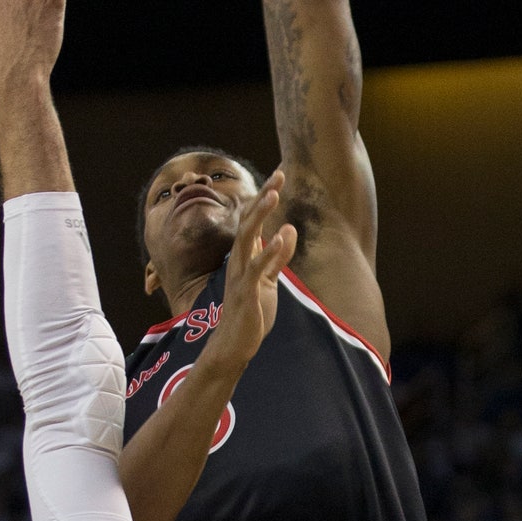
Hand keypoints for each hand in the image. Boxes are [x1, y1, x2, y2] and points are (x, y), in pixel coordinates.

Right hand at [206, 170, 296, 369]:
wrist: (234, 345)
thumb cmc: (250, 314)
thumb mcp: (269, 282)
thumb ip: (277, 257)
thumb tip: (287, 230)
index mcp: (245, 257)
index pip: (255, 221)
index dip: (266, 198)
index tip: (279, 175)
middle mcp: (239, 261)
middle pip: (250, 221)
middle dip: (264, 197)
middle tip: (279, 174)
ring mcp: (240, 275)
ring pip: (248, 238)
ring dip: (261, 215)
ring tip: (274, 194)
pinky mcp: (245, 292)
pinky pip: (256, 268)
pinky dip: (269, 251)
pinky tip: (281, 236)